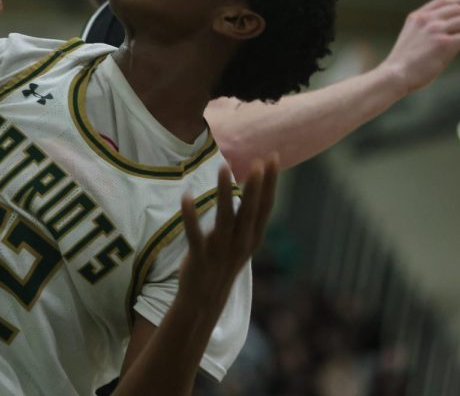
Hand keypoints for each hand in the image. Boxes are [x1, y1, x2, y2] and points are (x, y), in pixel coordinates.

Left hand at [178, 158, 277, 316]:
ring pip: (225, 218)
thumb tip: (253, 186)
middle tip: (259, 161)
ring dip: (224, 192)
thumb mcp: (242, 241)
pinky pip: (194, 235)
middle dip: (255, 186)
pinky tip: (186, 196)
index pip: (265, 207)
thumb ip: (247, 217)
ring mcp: (221, 251)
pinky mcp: (200, 258)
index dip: (270, 183)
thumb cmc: (224, 263)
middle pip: (250, 211)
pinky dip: (190, 216)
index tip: (273, 158)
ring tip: (224, 167)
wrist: (205, 300)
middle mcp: (240, 244)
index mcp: (252, 238)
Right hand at [381, 0, 459, 94]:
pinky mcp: (444, 44)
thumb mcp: (411, 39)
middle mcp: (427, 20)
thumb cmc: (402, 64)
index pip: (442, 2)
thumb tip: (448, 35)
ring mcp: (435, 30)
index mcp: (417, 17)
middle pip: (459, 10)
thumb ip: (425, 31)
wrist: (395, 75)